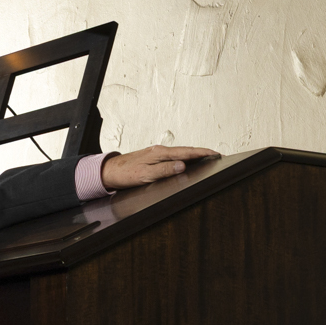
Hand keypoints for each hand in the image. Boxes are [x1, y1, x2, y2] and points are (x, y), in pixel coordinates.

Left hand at [100, 144, 219, 190]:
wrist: (108, 171)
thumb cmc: (124, 174)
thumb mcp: (145, 174)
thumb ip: (164, 170)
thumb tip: (183, 166)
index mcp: (160, 153)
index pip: (186, 152)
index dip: (202, 153)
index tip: (215, 153)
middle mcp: (159, 150)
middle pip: (186, 150)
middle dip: (202, 152)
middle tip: (217, 155)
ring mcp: (156, 153)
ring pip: (180, 153)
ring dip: (194, 155)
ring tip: (206, 157)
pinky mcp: (153, 158)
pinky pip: (173, 157)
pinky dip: (183, 158)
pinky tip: (186, 162)